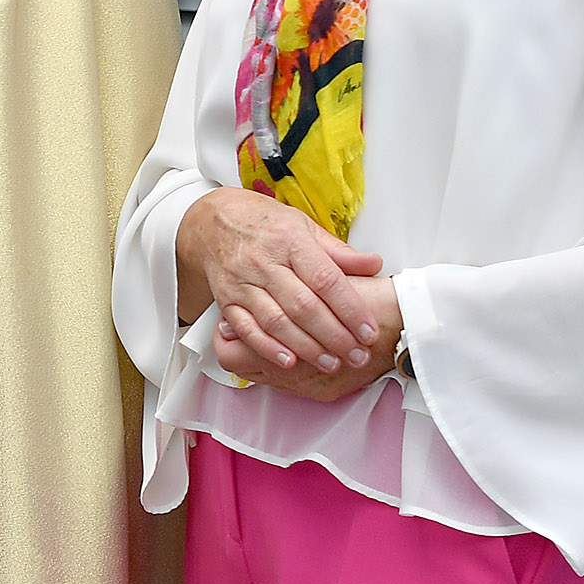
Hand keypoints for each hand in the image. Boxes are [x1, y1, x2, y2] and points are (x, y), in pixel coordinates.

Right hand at [175, 186, 385, 380]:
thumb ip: (338, 251)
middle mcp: (264, 262)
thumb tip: (374, 264)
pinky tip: (288, 361)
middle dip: (335, 336)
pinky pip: (246, 328)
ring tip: (332, 362)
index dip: (351, 309)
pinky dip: (267, 348)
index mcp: (289, 240)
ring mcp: (242, 282)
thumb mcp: (302, 225)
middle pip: (304, 306)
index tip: (369, 331)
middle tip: (358, 355)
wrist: (209, 221)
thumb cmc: (261, 222)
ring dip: (307, 347)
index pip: (325, 280)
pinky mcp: (226, 300)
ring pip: (277, 321)